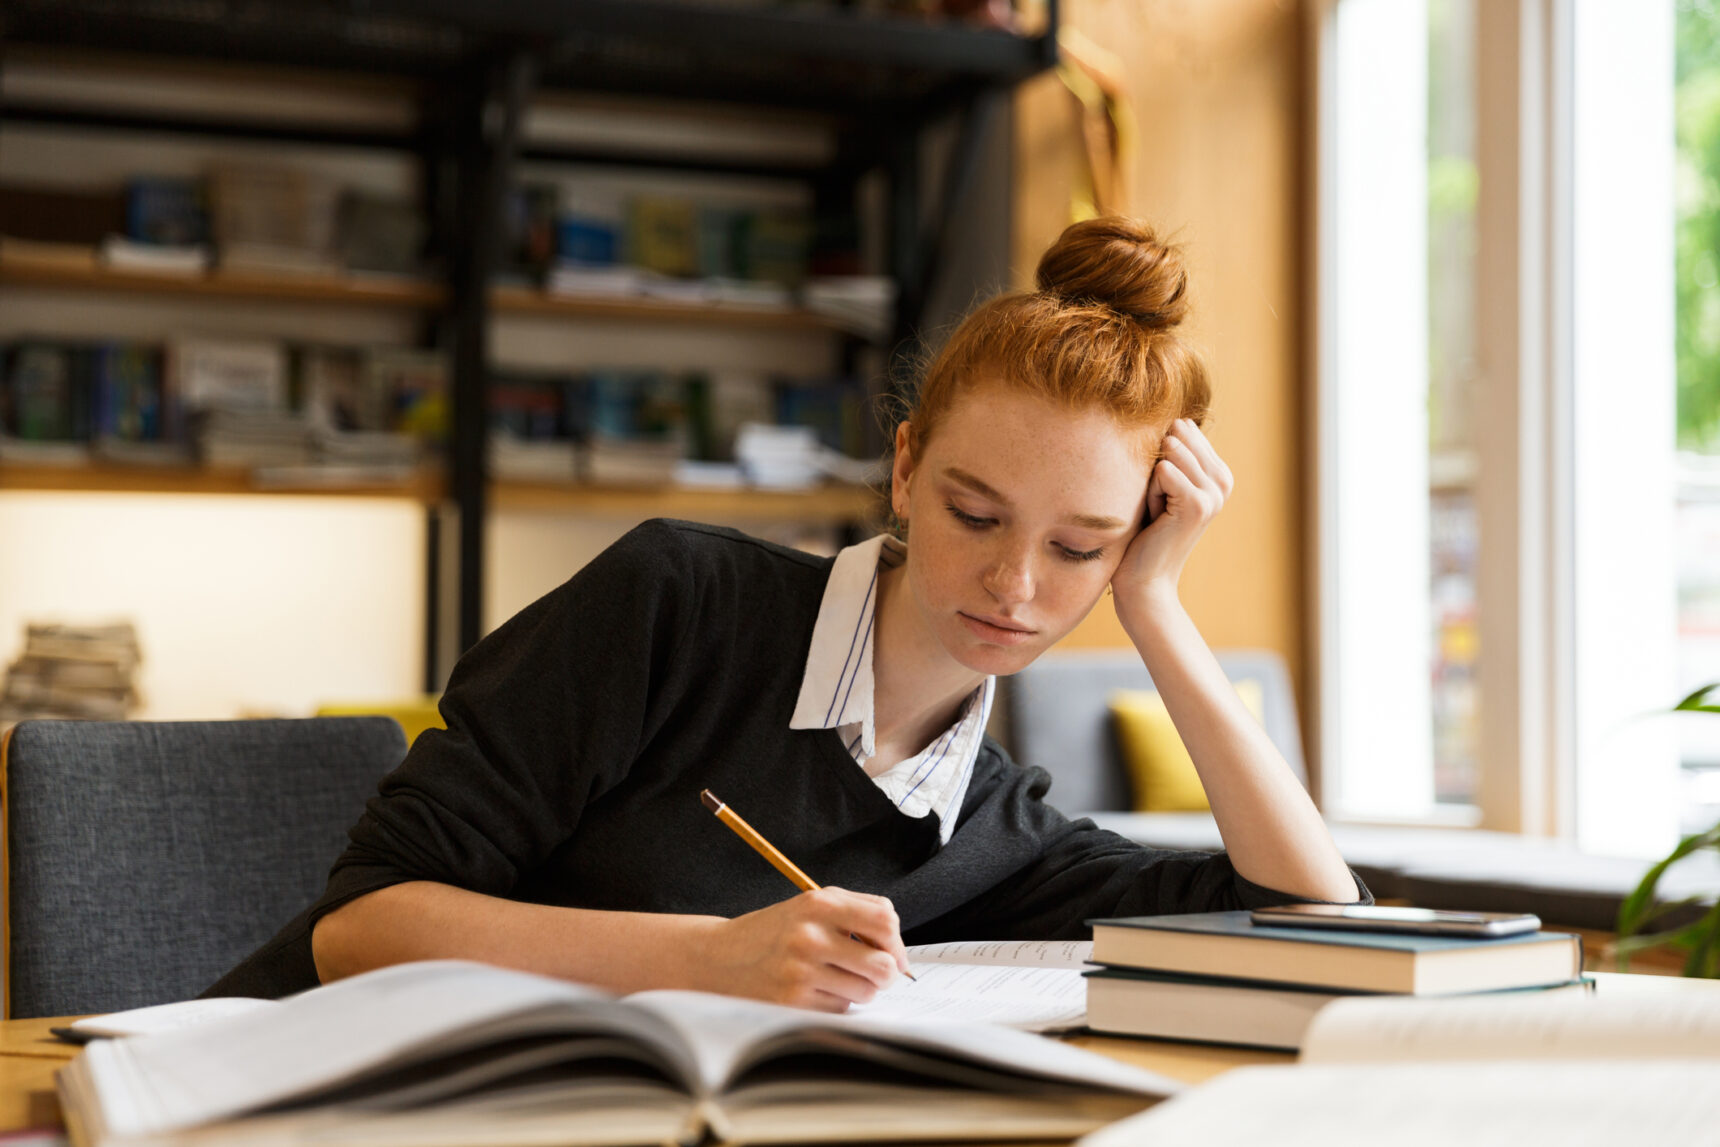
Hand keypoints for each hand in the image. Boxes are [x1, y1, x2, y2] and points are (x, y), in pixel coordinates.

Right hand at [697, 887, 909, 1011]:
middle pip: (883, 964)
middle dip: (885, 974)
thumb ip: (858, 913)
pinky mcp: (791, 1002)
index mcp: (819, 904)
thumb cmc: (775, 932)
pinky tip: (814, 991)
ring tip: (836, 978)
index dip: (896, 941)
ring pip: (865, 992)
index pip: (885, 919)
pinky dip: (835, 1003)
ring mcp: (800, 971)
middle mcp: (810, 935)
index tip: (893, 953)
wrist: (719, 957)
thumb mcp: (811, 904)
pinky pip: (840, 1009)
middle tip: (873, 973)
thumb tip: (898, 951)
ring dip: (859, 990)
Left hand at [1112, 418, 1233, 613]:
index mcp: (1218, 473)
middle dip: (1155, 466)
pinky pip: (1162, 470)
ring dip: (1150, 481)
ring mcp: (1214, 493)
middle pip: (1177, 437)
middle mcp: (1223, 481)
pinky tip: (1157, 518)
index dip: (1160, 457)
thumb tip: (1178, 420)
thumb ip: (1172, 452)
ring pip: (1169, 453)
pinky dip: (1149, 493)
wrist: (1145, 578)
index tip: (1162, 491)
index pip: (1184, 430)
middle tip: (1157, 502)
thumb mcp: (1160, 484)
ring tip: (1157, 510)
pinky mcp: (1199, 504)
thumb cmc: (1144, 529)